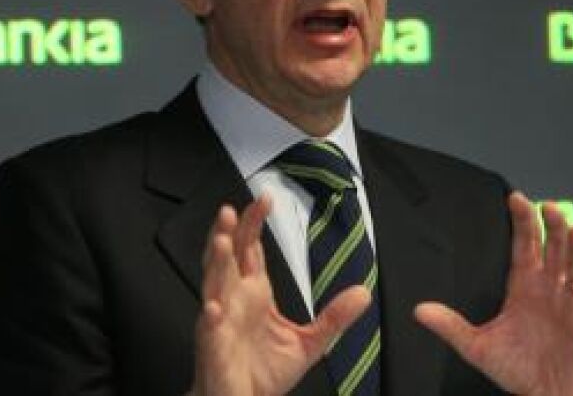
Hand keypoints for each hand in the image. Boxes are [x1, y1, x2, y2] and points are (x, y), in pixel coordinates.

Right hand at [191, 196, 370, 395]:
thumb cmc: (263, 373)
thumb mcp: (309, 342)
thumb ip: (334, 317)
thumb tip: (362, 293)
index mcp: (254, 294)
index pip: (250, 249)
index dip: (253, 223)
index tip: (266, 199)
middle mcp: (234, 301)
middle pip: (227, 258)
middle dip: (227, 233)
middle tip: (230, 210)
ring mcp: (221, 322)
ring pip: (213, 285)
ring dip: (216, 263)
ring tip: (222, 241)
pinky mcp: (215, 348)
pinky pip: (210, 329)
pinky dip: (211, 316)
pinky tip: (214, 306)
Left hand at [415, 192, 572, 395]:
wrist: (544, 395)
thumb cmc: (515, 367)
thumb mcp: (478, 347)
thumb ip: (451, 327)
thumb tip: (419, 311)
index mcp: (524, 287)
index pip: (526, 246)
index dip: (523, 222)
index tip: (516, 199)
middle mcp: (550, 289)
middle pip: (555, 250)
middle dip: (553, 228)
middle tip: (549, 207)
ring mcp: (572, 305)